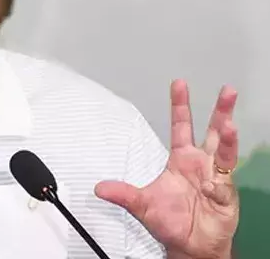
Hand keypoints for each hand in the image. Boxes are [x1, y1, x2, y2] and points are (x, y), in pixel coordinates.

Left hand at [95, 80, 238, 258]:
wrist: (190, 245)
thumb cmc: (170, 221)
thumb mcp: (141, 205)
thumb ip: (123, 194)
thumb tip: (99, 188)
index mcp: (181, 159)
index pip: (181, 126)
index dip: (180, 105)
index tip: (179, 84)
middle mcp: (201, 163)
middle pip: (212, 131)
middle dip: (220, 111)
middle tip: (227, 90)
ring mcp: (216, 177)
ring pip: (225, 151)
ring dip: (228, 138)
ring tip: (228, 124)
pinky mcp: (226, 194)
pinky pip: (224, 182)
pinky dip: (219, 179)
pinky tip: (213, 182)